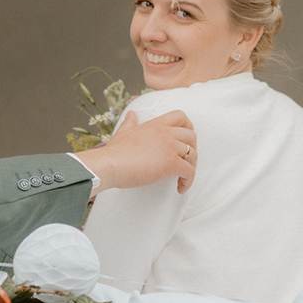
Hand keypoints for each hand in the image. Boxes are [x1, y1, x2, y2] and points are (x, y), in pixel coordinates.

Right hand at [77, 111, 196, 192]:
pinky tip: (180, 188)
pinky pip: (190, 172)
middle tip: (185, 162)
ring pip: (193, 155)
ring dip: (191, 167)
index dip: (188, 127)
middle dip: (193, 149)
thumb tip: (131, 113)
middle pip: (192, 136)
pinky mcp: (171, 163)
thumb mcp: (123, 133)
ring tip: (182, 178)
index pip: (181, 116)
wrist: (108, 165)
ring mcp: (169, 147)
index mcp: (155, 125)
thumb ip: (129, 123)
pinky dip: (188, 181)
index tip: (185, 141)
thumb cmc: (113, 153)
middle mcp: (165, 133)